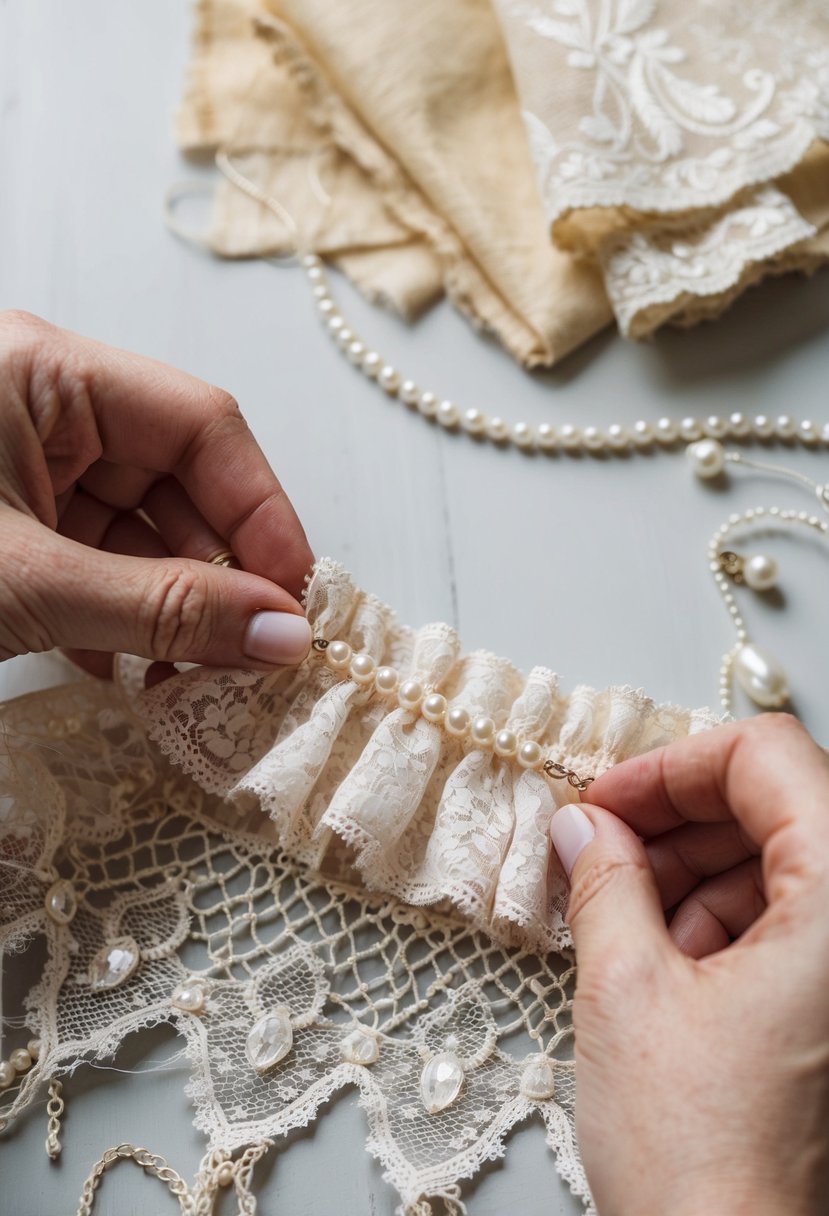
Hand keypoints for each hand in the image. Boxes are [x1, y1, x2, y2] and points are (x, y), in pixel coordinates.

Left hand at [0, 311, 314, 677]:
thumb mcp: (31, 581)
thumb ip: (163, 607)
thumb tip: (282, 636)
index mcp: (46, 374)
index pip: (200, 425)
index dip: (261, 512)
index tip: (296, 595)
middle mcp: (43, 410)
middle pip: (178, 483)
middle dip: (221, 573)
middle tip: (259, 650)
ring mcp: (23, 470)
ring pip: (139, 534)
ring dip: (176, 609)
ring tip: (201, 676)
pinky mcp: (9, 529)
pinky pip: (94, 566)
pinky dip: (122, 620)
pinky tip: (137, 670)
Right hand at [550, 714, 828, 1215]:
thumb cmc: (702, 1160)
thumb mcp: (626, 991)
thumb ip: (603, 879)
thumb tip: (582, 825)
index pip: (767, 756)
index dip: (672, 765)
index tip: (605, 797)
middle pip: (778, 804)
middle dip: (677, 819)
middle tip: (597, 844)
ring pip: (781, 862)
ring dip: (693, 872)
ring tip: (620, 914)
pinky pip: (791, 922)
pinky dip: (721, 919)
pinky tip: (660, 956)